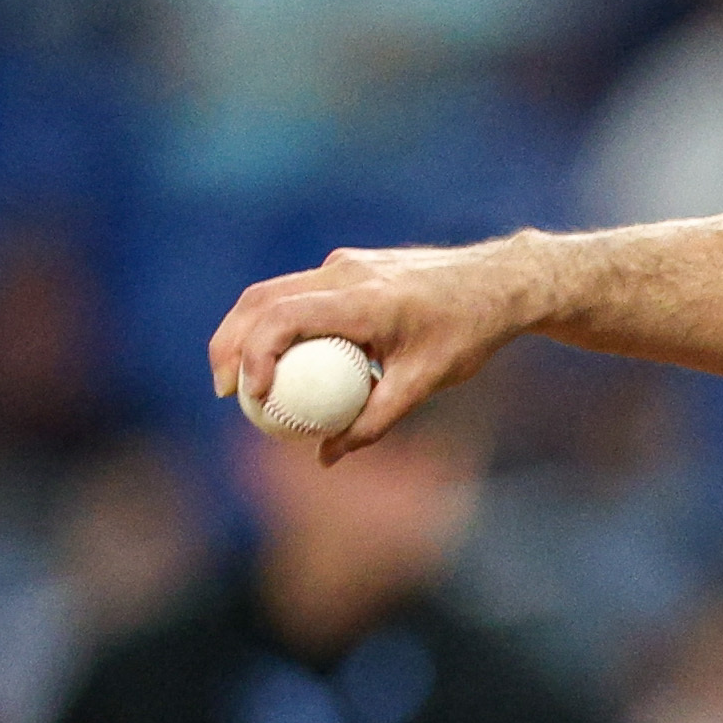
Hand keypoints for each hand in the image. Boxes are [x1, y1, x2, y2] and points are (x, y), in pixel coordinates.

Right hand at [208, 237, 550, 462]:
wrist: (499, 282)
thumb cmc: (467, 334)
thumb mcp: (425, 383)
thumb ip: (375, 422)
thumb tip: (327, 458)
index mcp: (362, 299)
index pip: (284, 317)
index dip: (255, 355)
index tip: (252, 396)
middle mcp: (344, 272)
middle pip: (261, 300)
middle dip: (229, 343)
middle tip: (223, 391)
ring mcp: (343, 264)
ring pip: (273, 292)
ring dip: (246, 332)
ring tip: (239, 379)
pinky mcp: (347, 267)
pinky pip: (298, 294)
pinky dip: (277, 325)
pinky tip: (280, 363)